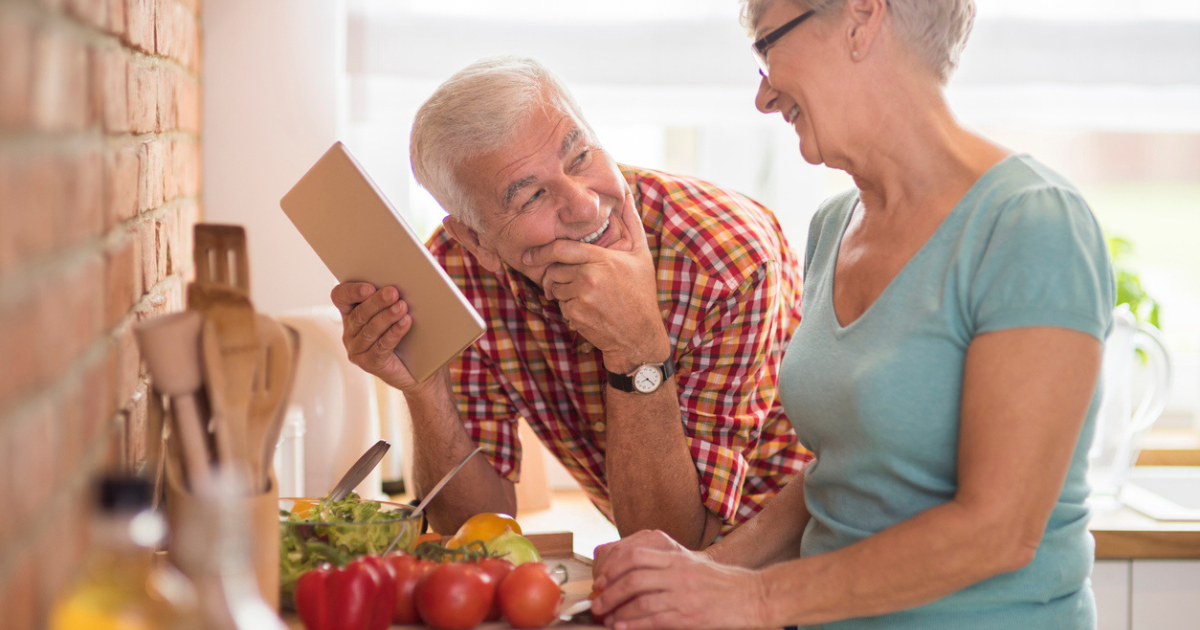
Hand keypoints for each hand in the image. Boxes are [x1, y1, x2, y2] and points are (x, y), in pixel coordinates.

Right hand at [330, 282, 420, 391]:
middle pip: (359, 314)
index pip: (340, 297)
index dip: (351, 291)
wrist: (416, 367)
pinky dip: (394, 333)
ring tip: (402, 307)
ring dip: (387, 316)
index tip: (369, 287)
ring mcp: (357, 349)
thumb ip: (391, 297)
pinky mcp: (369, 363)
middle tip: (393, 292)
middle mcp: (350, 331)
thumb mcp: (396, 311)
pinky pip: (381, 346)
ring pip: (369, 330)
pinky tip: (405, 323)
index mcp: (351, 313)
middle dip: (377, 302)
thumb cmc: (406, 335)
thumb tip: (401, 283)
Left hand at [523, 193, 669, 373]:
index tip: (529, 255)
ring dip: (563, 292)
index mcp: (601, 259)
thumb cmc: (641, 293)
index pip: (561, 248)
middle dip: (554, 275)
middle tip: (565, 281)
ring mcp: (581, 298)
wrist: (640, 335)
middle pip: (553, 270)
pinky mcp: (576, 316)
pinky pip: (561, 307)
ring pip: (556, 289)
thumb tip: (627, 194)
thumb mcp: (641, 255)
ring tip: (586, 296)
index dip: (541, 251)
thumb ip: (631, 222)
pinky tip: (589, 311)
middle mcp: (589, 277)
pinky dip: (569, 309)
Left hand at [591, 531, 771, 629]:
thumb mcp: (694, 566)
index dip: (613, 568)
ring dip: (617, 610)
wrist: (754, 596)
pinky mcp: (689, 616)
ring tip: (606, 618)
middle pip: (632, 577)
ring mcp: (683, 594)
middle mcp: (677, 573)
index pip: (635, 556)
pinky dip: (633, 623)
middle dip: (609, 592)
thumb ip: (668, 567)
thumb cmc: (724, 584)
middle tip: (597, 603)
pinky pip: (654, 618)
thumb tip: (637, 576)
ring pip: (639, 598)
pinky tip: (622, 627)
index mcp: (677, 558)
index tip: (602, 581)